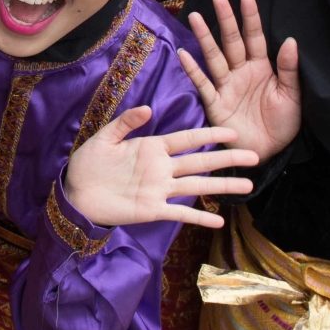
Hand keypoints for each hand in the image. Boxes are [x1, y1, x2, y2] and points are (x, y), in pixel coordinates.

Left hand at [62, 105, 256, 229]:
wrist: (74, 194)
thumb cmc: (88, 163)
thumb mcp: (105, 138)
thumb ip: (126, 123)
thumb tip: (147, 108)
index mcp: (152, 147)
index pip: (187, 138)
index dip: (210, 134)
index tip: (233, 132)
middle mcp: (162, 168)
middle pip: (201, 161)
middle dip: (227, 158)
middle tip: (254, 156)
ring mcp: (159, 189)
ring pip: (197, 186)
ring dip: (222, 185)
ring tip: (247, 185)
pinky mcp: (152, 209)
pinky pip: (179, 212)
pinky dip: (199, 218)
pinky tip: (219, 220)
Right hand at [178, 0, 301, 160]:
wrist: (269, 153)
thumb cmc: (282, 125)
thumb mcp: (292, 96)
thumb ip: (289, 69)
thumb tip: (290, 40)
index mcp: (261, 68)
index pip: (255, 37)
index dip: (250, 17)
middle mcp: (241, 72)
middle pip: (231, 41)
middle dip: (226, 19)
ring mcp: (226, 86)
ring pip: (214, 57)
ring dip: (205, 37)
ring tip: (196, 17)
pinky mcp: (215, 103)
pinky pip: (203, 84)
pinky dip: (193, 69)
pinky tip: (184, 54)